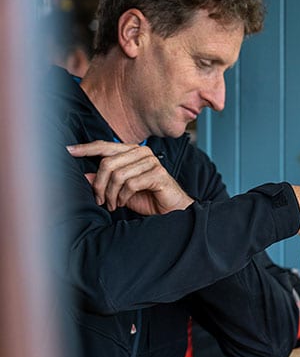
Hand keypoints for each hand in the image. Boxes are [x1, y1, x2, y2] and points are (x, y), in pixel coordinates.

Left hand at [68, 141, 193, 214]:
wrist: (172, 210)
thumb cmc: (148, 198)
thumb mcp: (120, 190)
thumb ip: (105, 181)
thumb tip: (85, 176)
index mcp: (132, 152)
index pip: (105, 146)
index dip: (86, 148)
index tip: (70, 151)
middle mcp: (142, 152)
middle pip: (108, 162)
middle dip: (99, 185)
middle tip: (99, 200)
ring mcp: (151, 162)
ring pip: (118, 174)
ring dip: (111, 194)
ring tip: (112, 204)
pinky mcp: (158, 174)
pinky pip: (131, 183)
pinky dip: (123, 196)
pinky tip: (123, 202)